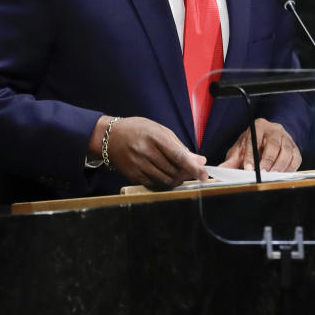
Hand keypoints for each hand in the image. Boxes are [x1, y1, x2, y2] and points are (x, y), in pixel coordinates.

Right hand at [91, 116, 207, 188]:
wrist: (109, 137)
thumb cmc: (137, 130)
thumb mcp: (159, 130)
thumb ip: (180, 146)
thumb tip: (200, 160)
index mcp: (154, 137)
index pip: (179, 156)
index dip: (193, 167)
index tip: (204, 175)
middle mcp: (145, 152)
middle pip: (173, 171)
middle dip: (186, 174)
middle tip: (193, 173)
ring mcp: (138, 165)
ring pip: (165, 180)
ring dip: (177, 180)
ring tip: (180, 174)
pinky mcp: (133, 176)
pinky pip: (154, 185)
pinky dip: (164, 183)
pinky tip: (167, 177)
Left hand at [217, 118, 301, 171]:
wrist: (269, 137)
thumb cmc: (253, 144)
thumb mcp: (240, 148)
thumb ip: (232, 159)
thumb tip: (221, 169)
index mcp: (259, 126)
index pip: (254, 140)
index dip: (251, 156)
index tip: (248, 168)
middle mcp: (275, 130)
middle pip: (274, 145)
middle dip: (268, 161)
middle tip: (262, 173)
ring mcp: (287, 138)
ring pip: (287, 151)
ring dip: (280, 166)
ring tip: (272, 176)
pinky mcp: (295, 148)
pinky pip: (296, 158)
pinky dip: (290, 168)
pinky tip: (282, 175)